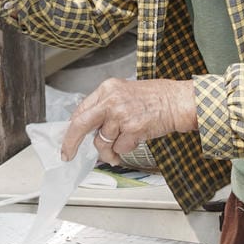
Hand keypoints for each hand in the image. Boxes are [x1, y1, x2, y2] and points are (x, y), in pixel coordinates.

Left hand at [62, 77, 197, 164]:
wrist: (177, 101)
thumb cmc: (155, 98)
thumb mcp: (125, 93)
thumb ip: (105, 107)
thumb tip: (88, 128)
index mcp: (107, 89)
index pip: (81, 110)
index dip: (72, 128)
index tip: (67, 139)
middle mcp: (111, 100)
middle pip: (81, 124)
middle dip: (71, 143)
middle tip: (67, 154)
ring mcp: (121, 115)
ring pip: (102, 142)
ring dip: (109, 151)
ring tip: (120, 148)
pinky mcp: (132, 129)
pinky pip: (119, 148)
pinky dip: (125, 150)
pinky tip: (134, 142)